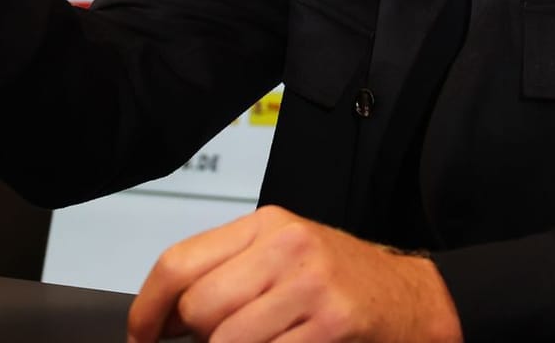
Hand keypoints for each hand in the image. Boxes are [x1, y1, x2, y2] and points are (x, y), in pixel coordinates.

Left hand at [128, 206, 463, 342]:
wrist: (414, 298)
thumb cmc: (343, 280)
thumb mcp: (284, 256)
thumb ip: (228, 273)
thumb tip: (164, 317)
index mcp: (266, 224)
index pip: (179, 261)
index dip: (148, 308)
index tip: (140, 336)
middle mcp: (286, 246)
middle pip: (199, 305)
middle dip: (197, 338)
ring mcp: (311, 284)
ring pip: (226, 338)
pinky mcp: (332, 323)